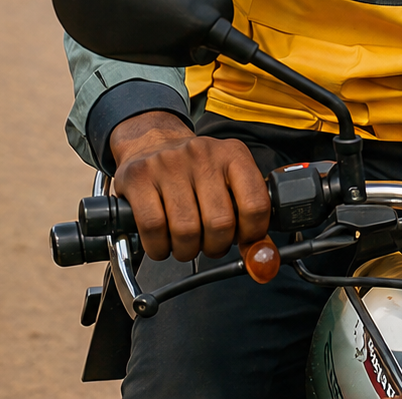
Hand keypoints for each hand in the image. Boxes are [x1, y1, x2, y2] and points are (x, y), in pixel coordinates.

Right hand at [110, 112, 269, 261]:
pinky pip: (154, 228)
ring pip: (186, 230)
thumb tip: (262, 260)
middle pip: (220, 223)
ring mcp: (169, 164)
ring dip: (187, 251)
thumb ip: (248, 215)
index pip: (256, 204)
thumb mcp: (229, 181)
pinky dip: (160, 248)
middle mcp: (203, 155)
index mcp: (233, 154)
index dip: (252, 234)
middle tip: (210, 245)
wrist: (152, 141)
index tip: (244, 241)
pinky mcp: (139, 178)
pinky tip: (163, 243)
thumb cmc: (195, 171)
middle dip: (216, 246)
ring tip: (186, 244)